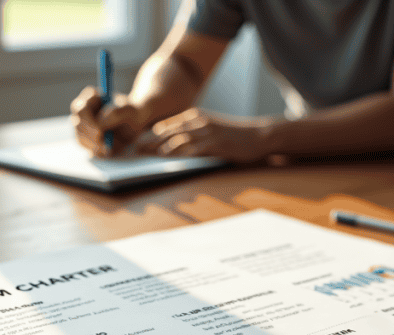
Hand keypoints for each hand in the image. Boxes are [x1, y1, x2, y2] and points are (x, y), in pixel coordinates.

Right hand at [70, 86, 148, 156]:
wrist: (135, 121)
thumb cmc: (132, 112)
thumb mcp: (128, 111)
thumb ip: (115, 114)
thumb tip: (98, 125)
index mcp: (91, 97)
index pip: (80, 108)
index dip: (88, 121)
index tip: (100, 132)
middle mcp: (83, 109)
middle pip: (76, 124)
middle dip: (89, 136)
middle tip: (104, 145)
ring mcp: (82, 123)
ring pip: (79, 136)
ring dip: (92, 144)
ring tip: (107, 147)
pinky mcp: (86, 136)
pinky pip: (85, 145)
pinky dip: (94, 150)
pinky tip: (106, 150)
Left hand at [138, 108, 271, 162]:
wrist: (258, 135)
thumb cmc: (233, 135)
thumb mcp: (210, 129)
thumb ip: (193, 134)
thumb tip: (173, 146)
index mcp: (195, 116)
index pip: (166, 126)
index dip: (150, 135)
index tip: (137, 144)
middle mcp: (198, 121)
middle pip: (168, 131)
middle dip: (150, 142)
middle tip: (135, 151)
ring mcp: (207, 131)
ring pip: (178, 138)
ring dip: (161, 148)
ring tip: (147, 156)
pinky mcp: (215, 142)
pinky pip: (194, 148)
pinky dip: (179, 153)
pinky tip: (169, 159)